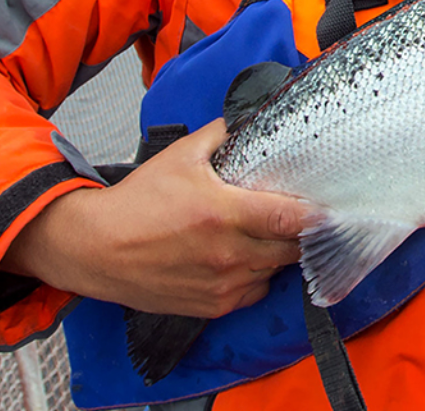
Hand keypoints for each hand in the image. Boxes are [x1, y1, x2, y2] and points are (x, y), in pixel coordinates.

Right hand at [0, 119, 316, 317]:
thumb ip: (221, 134)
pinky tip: (247, 259)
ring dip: (279, 254)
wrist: (96, 248)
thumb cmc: (137, 203)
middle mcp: (228, 253)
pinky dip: (258, 278)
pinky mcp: (212, 305)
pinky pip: (254, 293)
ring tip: (270, 235)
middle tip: (300, 217)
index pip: (292, 219)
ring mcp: (221, 283)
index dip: (317, 214)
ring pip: (275, 271)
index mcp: (224, 213)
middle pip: (292, 248)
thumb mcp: (181, 156)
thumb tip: (248, 118)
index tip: (328, 206)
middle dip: (301, 233)